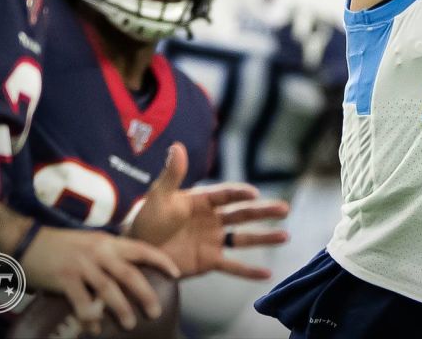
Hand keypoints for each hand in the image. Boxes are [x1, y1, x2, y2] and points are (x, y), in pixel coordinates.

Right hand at [20, 226, 180, 334]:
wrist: (26, 241)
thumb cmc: (60, 244)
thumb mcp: (90, 242)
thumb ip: (108, 254)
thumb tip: (127, 273)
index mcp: (108, 242)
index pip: (141, 249)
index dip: (161, 260)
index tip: (176, 273)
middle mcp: (99, 251)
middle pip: (129, 274)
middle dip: (145, 294)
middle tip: (156, 311)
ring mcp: (82, 265)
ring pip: (109, 289)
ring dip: (121, 308)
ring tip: (129, 324)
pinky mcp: (64, 278)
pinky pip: (82, 302)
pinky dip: (90, 317)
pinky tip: (95, 328)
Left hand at [127, 142, 289, 278]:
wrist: (136, 251)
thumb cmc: (146, 220)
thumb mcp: (158, 196)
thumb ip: (171, 174)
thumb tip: (176, 146)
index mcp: (203, 201)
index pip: (226, 195)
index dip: (239, 193)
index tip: (253, 193)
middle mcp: (213, 219)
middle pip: (243, 214)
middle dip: (264, 212)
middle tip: (284, 209)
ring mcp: (213, 241)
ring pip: (244, 239)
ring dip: (264, 237)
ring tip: (285, 236)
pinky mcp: (209, 261)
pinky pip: (233, 266)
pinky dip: (249, 271)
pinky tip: (267, 274)